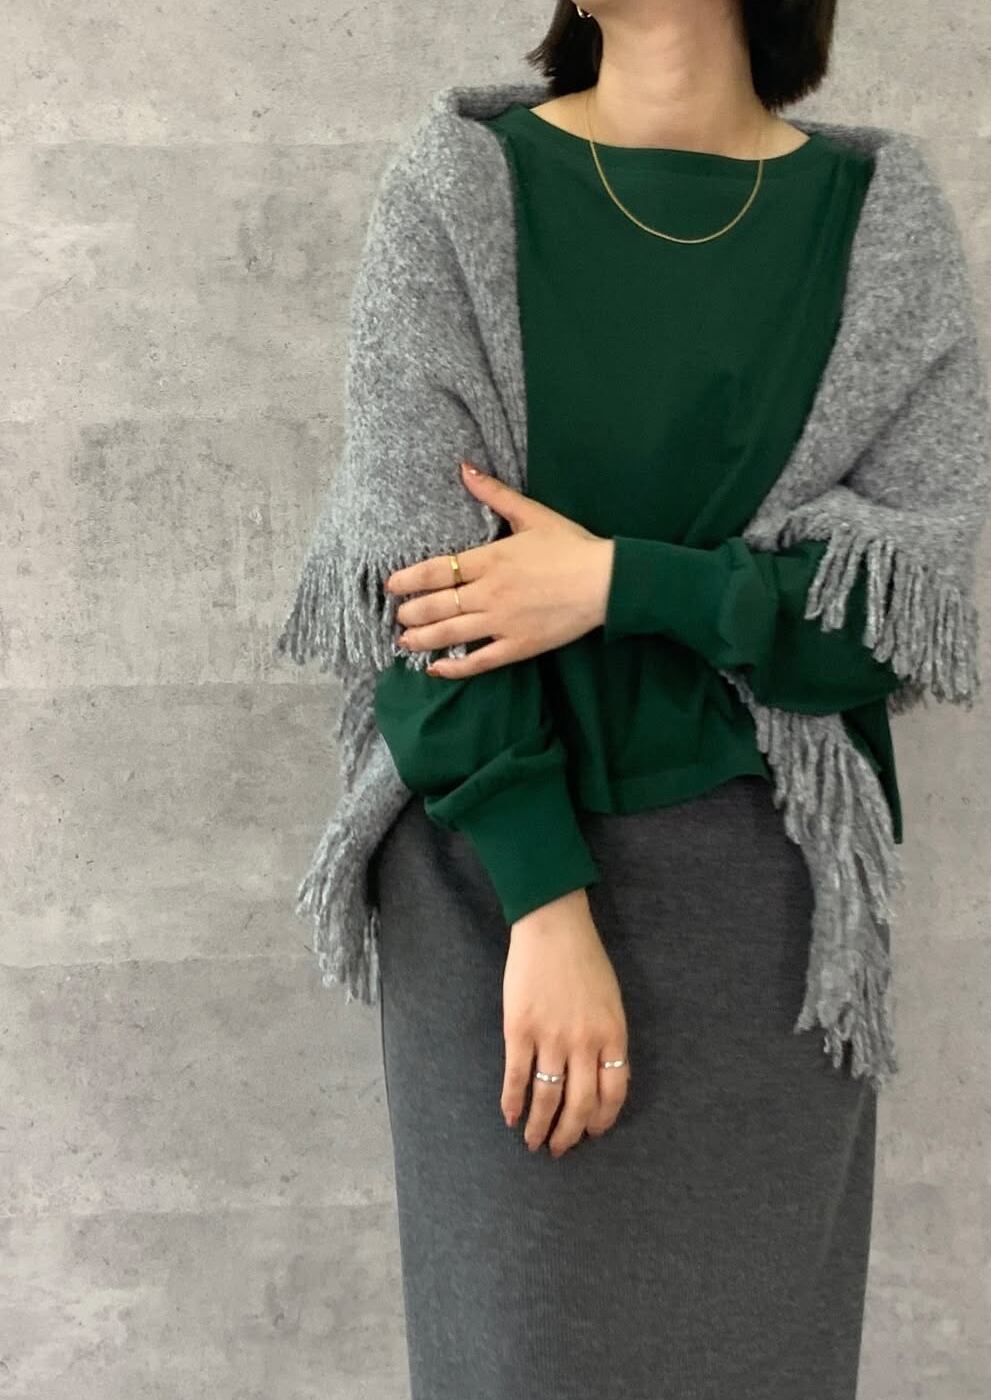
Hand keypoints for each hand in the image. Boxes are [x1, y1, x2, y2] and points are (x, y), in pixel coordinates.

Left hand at [383, 460, 615, 678]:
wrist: (606, 582)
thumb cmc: (571, 545)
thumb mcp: (531, 514)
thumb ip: (494, 493)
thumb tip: (464, 468)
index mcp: (490, 559)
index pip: (436, 571)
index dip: (408, 579)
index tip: (392, 585)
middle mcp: (489, 593)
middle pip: (436, 606)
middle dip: (411, 613)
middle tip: (398, 616)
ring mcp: (502, 623)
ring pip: (451, 634)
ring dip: (422, 639)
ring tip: (404, 642)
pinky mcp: (518, 646)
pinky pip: (479, 661)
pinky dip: (454, 668)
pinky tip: (436, 670)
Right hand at [501, 888, 630, 1157]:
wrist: (553, 926)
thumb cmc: (584, 960)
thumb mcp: (611, 1001)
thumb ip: (608, 1038)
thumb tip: (600, 1077)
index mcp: (612, 1035)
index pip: (613, 1093)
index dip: (601, 1120)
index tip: (591, 1132)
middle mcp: (585, 1043)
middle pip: (580, 1105)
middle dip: (569, 1135)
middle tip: (559, 1150)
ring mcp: (551, 1038)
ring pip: (547, 1099)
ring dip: (539, 1127)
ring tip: (532, 1141)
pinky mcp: (520, 1030)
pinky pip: (517, 1077)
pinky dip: (512, 1102)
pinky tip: (510, 1116)